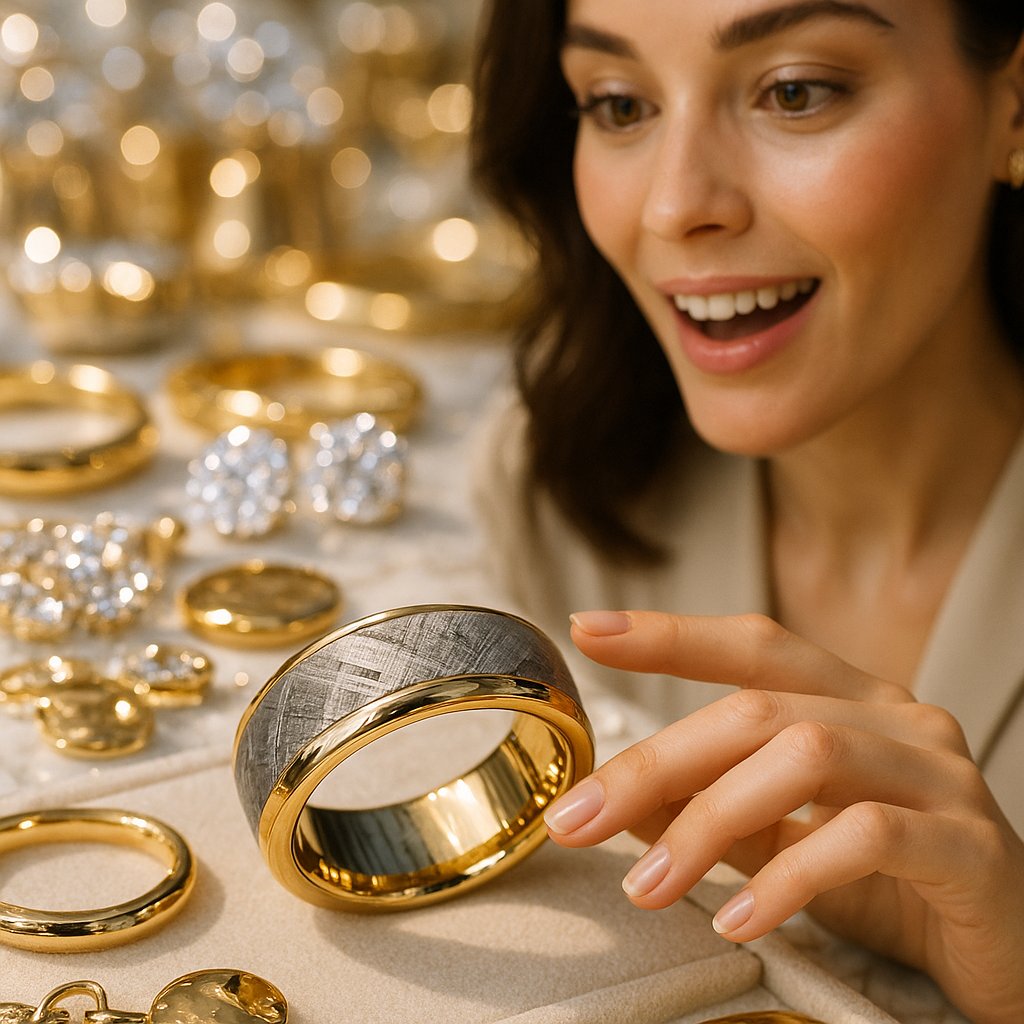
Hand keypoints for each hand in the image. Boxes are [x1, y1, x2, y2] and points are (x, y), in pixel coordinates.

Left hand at [544, 610, 1023, 1023]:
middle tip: (581, 817)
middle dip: (656, 763)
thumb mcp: (781, 839)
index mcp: (851, 699)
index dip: (671, 634)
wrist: (1007, 952)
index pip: (753, 644)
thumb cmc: (892, 885)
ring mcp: (938, 773)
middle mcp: (896, 718)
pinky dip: (788, 876)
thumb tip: (619, 797)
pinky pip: (866, 838)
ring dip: (708, 821)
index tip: (589, 630)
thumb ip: (709, 809)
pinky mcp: (969, 843)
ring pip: (805, 757)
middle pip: (757, 709)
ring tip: (649, 884)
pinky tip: (740, 916)